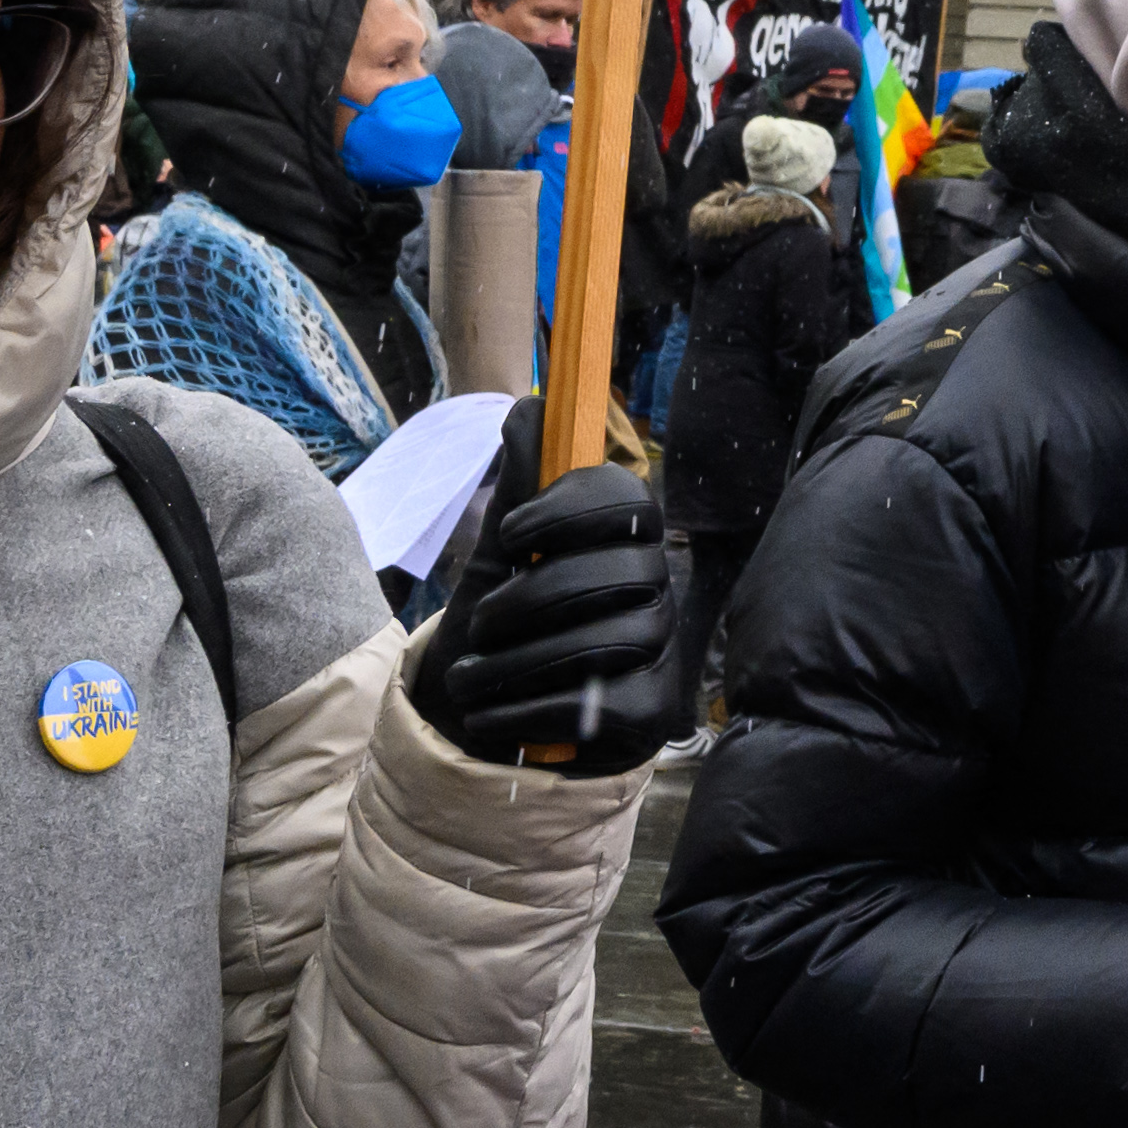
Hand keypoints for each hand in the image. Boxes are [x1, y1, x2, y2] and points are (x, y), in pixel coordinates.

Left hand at [414, 418, 693, 771]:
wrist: (486, 721)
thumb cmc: (502, 631)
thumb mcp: (498, 559)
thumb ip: (518, 489)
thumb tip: (530, 406)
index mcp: (624, 542)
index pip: (630, 500)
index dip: (572, 509)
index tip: (513, 533)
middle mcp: (656, 592)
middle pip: (622, 575)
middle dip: (535, 599)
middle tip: (483, 623)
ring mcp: (660, 652)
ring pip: (603, 643)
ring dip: (516, 664)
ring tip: (467, 678)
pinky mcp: (650, 711)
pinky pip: (593, 704)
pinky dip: (525, 711)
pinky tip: (486, 715)